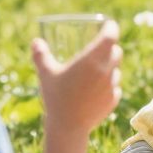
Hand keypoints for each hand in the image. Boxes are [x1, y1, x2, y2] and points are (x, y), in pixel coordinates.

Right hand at [32, 25, 120, 141]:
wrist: (68, 126)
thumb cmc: (56, 97)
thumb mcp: (46, 74)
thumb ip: (40, 55)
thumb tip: (35, 41)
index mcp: (92, 59)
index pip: (111, 35)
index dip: (111, 28)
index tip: (108, 25)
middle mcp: (106, 70)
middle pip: (116, 51)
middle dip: (110, 47)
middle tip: (100, 48)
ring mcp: (111, 86)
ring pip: (116, 70)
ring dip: (109, 67)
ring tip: (95, 72)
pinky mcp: (113, 100)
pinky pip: (115, 87)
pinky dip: (108, 85)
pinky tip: (96, 90)